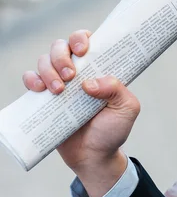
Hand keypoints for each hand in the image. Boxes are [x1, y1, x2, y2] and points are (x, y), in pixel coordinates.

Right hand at [23, 30, 140, 196]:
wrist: (94, 157)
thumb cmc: (113, 129)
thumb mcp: (127, 108)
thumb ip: (117, 90)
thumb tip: (90, 83)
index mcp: (97, 67)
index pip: (85, 40)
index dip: (80, 38)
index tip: (83, 51)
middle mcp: (77, 71)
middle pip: (60, 46)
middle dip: (61, 56)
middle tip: (71, 76)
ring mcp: (59, 83)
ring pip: (44, 60)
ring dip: (48, 70)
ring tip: (59, 91)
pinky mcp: (43, 99)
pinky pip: (30, 79)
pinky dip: (31, 79)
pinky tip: (39, 90)